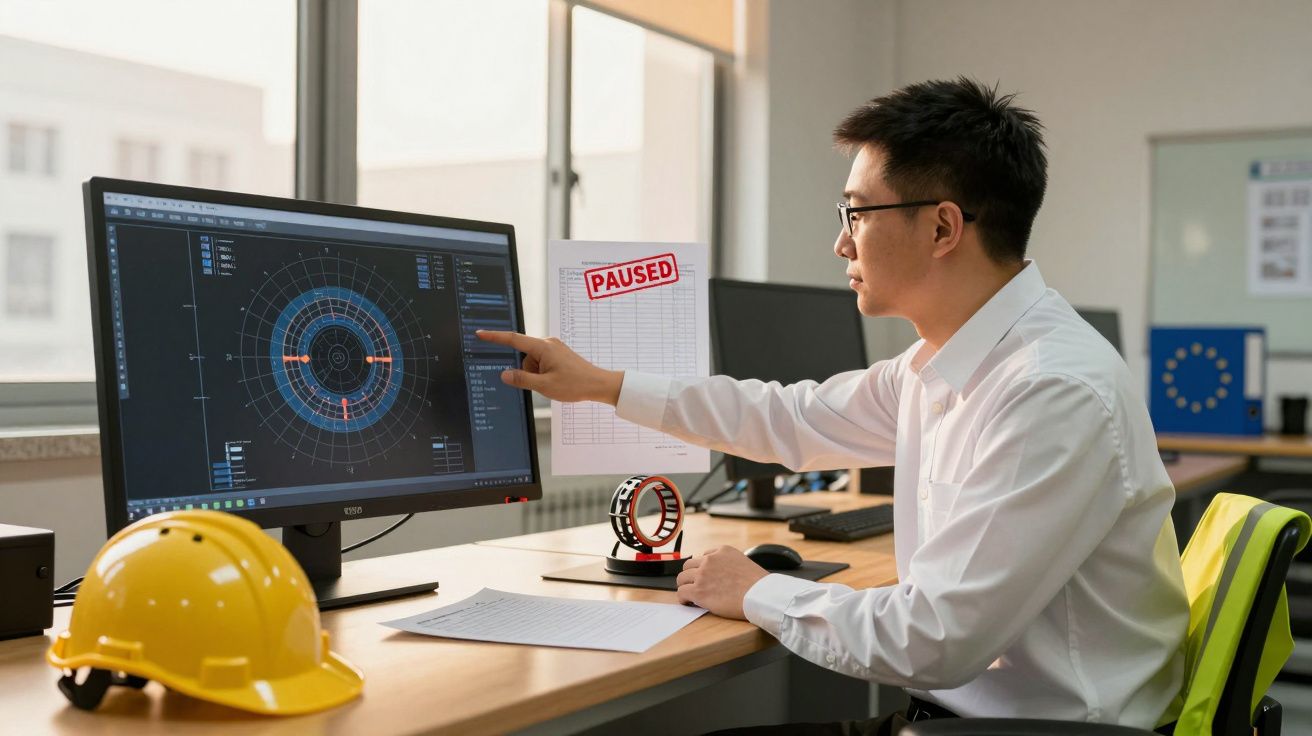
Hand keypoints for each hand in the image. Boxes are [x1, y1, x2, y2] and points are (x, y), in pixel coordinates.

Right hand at [475, 330, 623, 404]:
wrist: (598, 384)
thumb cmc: (575, 384)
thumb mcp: (545, 386)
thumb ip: (522, 379)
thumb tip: (504, 374)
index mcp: (543, 347)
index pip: (513, 339)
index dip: (495, 337)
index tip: (481, 333)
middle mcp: (548, 343)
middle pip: (524, 356)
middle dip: (527, 371)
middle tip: (544, 382)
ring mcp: (554, 348)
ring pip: (532, 362)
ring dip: (536, 374)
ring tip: (554, 382)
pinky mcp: (558, 354)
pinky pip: (541, 363)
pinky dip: (543, 373)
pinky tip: (556, 380)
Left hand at [675, 546, 769, 618]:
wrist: (760, 596)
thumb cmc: (757, 584)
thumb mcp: (743, 562)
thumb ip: (728, 564)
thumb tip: (720, 574)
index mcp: (722, 551)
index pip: (704, 556)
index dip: (704, 568)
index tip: (706, 577)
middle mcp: (710, 560)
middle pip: (688, 566)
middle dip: (691, 576)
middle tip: (695, 585)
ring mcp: (702, 575)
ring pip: (682, 578)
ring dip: (686, 586)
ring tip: (691, 595)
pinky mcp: (698, 591)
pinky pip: (682, 592)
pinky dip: (683, 598)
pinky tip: (689, 602)